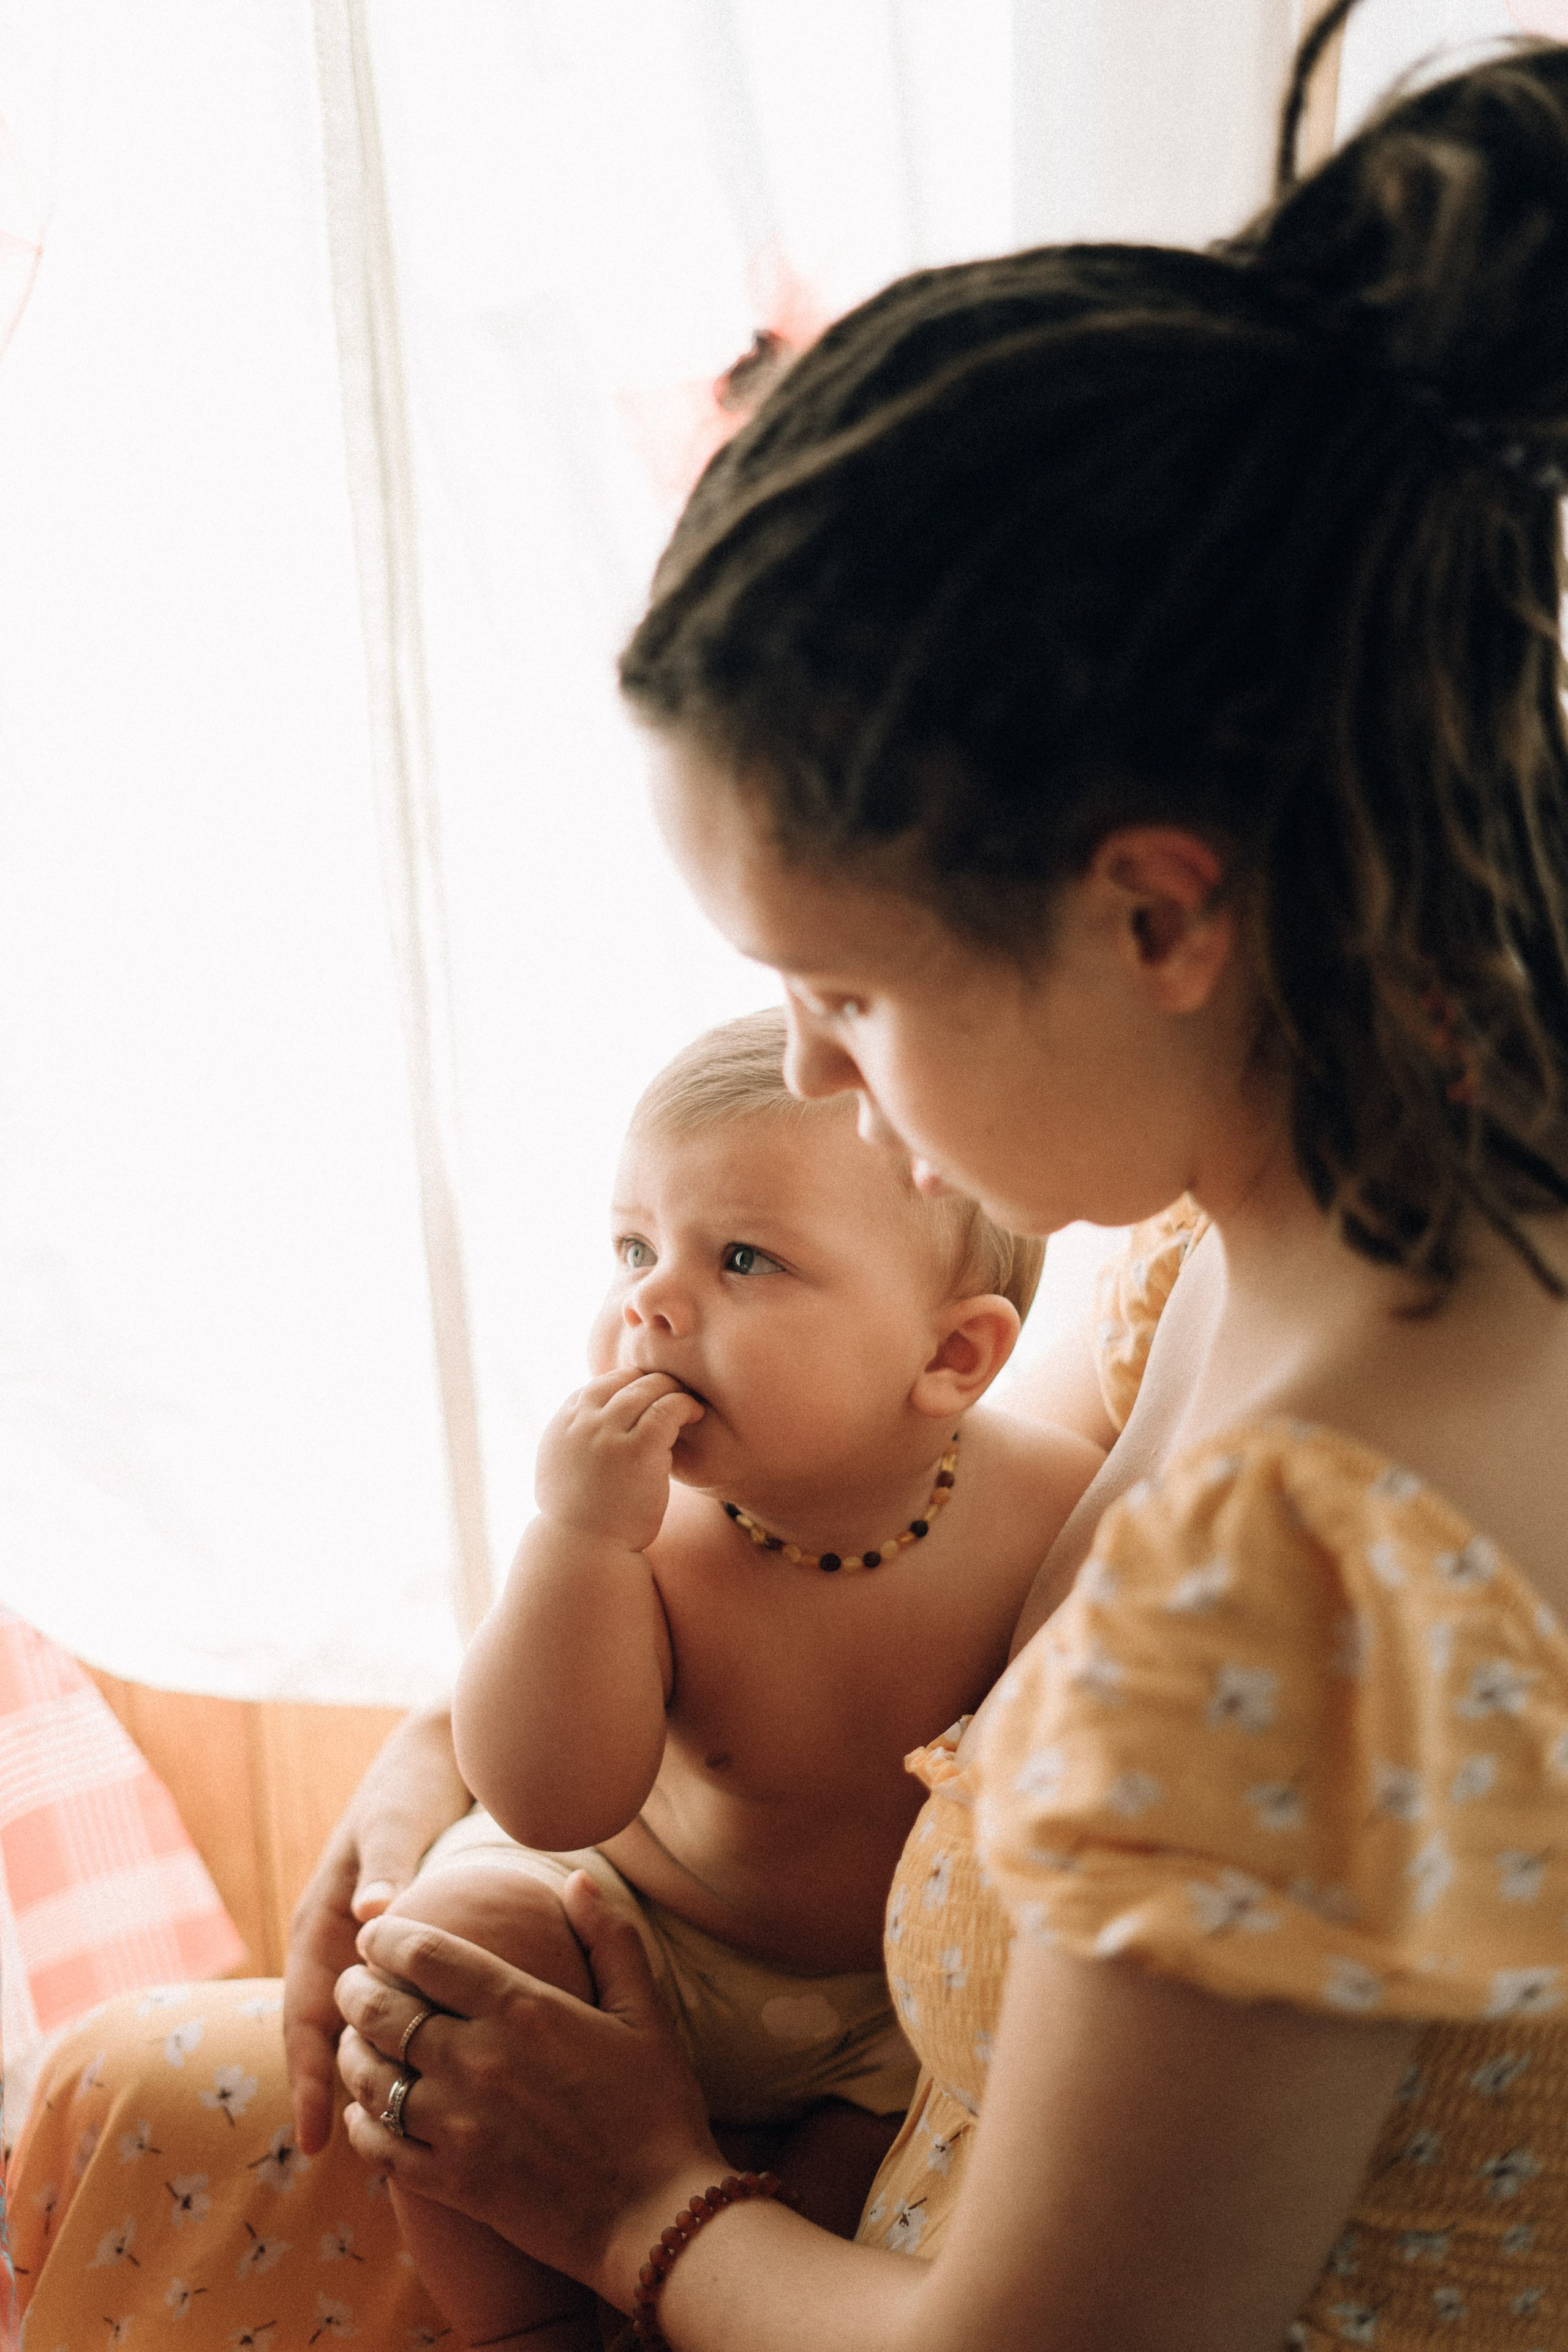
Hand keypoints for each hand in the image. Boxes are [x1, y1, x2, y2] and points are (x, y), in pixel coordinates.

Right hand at [285, 1705, 471, 2155]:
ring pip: (352, 2022)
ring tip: (379, 2135)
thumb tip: (373, 1913)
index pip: (306, 2011)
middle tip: (340, 2157)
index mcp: (323, 1918)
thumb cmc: (413, 1784)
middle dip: (325, 2091)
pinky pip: (385, 2001)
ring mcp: (361, 1941)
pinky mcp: (393, 1940)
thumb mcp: (396, 1820)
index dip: (308, 2074)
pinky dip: (389, 2039)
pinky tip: (416, 2073)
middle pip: (322, 2030)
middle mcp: (335, 1938)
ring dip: (357, 2071)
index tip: (313, 2135)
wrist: (437, 1748)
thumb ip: (386, 1864)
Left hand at [335, 1871, 721, 2301]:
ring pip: (369, 2077)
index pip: (427, 1956)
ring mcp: (458, 2125)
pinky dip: (361, 2123)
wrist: (655, 2216)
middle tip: (354, 1982)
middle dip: (356, 1988)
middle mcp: (478, 2061)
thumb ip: (610, 1938)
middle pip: (382, 2011)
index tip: (376, 1933)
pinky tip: (364, 2112)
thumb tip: (577, 1879)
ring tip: (352, 2040)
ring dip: (351, 2052)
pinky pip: (379, 2146)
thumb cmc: (656, 2107)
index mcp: (522, 2010)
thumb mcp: (644, 2012)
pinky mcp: (452, 2181)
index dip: (388, 1937)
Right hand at [535, 1368, 703, 1552]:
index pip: (599, 1386)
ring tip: (689, 1403)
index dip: (628, 1387)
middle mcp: (582, 1422)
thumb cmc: (580, 1519)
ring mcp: (608, 1433)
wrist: (585, 1551)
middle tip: (675, 1393)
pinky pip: (667, 1409)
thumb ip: (574, 1440)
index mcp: (562, 1424)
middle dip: (653, 1383)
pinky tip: (695, 1414)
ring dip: (672, 1389)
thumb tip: (588, 1423)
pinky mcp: (638, 1448)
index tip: (649, 1399)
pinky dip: (684, 1405)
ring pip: (648, 1389)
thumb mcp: (560, 1469)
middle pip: (625, 1381)